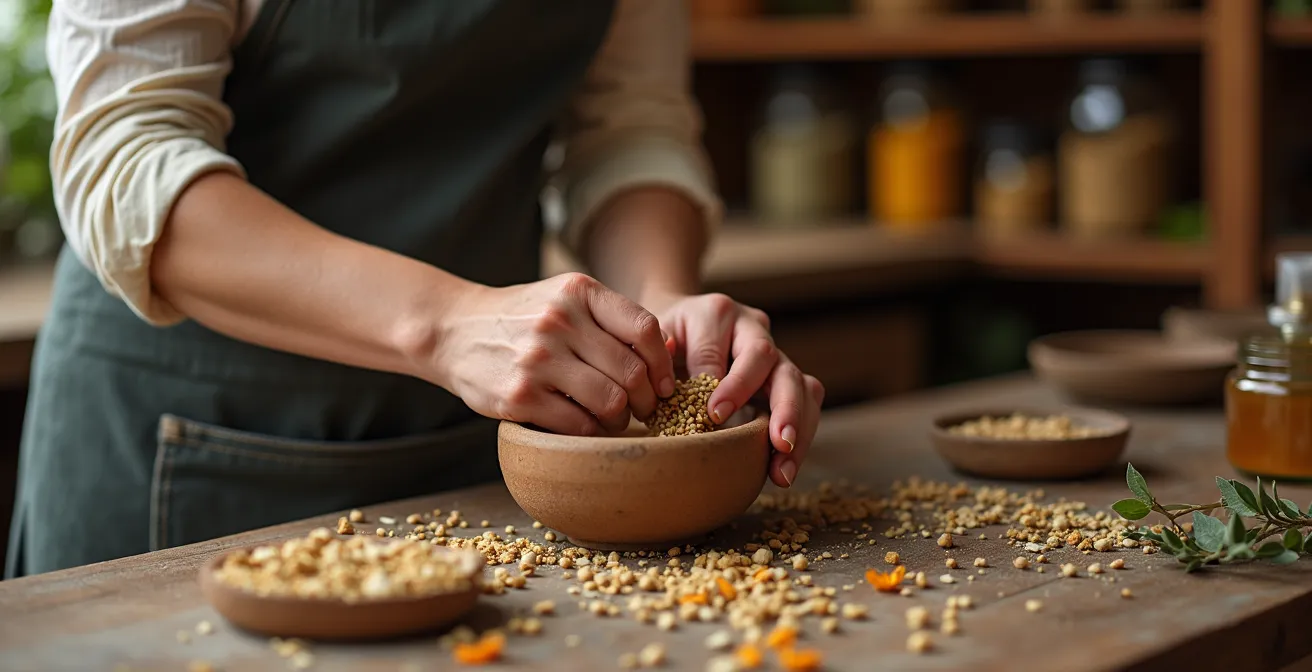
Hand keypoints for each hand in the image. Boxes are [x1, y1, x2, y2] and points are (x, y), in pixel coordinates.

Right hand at [433, 273, 674, 435]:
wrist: (453, 329)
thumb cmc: (522, 318)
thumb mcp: (564, 298)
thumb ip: (610, 318)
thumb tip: (669, 350)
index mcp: (578, 292)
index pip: (645, 328)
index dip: (662, 364)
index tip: (663, 384)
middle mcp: (559, 321)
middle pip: (632, 371)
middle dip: (647, 400)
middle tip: (645, 411)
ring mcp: (538, 359)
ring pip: (610, 402)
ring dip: (622, 420)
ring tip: (615, 420)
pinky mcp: (519, 396)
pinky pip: (578, 425)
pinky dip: (591, 433)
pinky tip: (587, 427)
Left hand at [648, 292, 823, 487]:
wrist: (676, 328)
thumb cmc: (659, 341)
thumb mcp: (650, 341)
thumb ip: (658, 357)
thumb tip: (668, 385)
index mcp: (718, 314)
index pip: (729, 348)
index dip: (731, 384)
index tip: (716, 415)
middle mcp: (753, 328)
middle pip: (774, 361)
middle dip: (779, 403)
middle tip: (777, 440)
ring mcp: (774, 353)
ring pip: (801, 384)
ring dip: (796, 428)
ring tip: (783, 470)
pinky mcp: (784, 378)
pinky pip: (806, 402)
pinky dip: (800, 436)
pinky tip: (782, 470)